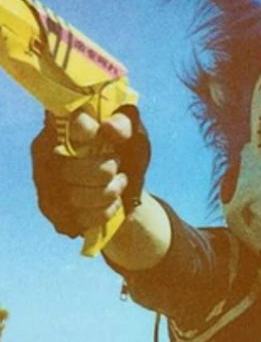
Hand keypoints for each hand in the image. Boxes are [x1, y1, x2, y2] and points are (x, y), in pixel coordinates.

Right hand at [31, 106, 150, 236]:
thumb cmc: (126, 153)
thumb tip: (109, 128)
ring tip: (118, 183)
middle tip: (117, 165)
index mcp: (62, 125)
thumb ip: (125, 122)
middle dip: (106, 171)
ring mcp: (46, 184)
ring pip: (76, 197)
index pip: (67, 125)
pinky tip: (112, 202)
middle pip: (72, 170)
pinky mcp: (54, 212)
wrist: (128, 188)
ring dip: (109, 192)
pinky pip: (81, 219)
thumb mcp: (134, 134)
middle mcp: (45, 152)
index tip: (100, 135)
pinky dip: (105, 212)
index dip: (86, 131)